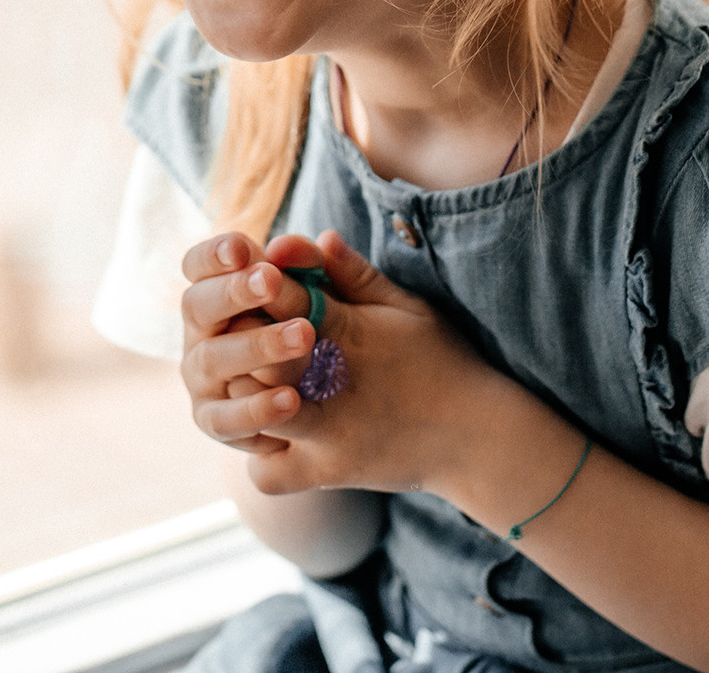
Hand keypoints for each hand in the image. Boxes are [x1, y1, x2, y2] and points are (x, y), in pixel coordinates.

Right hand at [178, 231, 323, 454]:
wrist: (331, 399)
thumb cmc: (324, 330)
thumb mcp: (334, 295)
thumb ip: (325, 272)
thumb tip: (326, 241)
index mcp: (217, 292)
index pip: (198, 265)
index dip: (213, 254)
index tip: (243, 248)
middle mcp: (200, 332)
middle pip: (197, 305)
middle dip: (234, 291)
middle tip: (273, 282)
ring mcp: (202, 377)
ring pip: (213, 359)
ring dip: (255, 346)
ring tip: (304, 336)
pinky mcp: (215, 420)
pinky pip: (226, 418)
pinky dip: (257, 409)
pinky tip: (293, 399)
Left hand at [244, 232, 503, 498]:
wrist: (477, 438)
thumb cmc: (441, 362)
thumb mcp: (406, 307)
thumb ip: (356, 274)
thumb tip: (318, 234)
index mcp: (351, 331)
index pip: (287, 297)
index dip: (259, 287)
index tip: (248, 282)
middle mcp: (333, 381)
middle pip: (260, 352)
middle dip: (242, 339)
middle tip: (231, 332)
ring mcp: (327, 431)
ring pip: (255, 408)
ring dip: (242, 392)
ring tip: (241, 380)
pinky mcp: (326, 473)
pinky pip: (266, 472)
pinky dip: (259, 456)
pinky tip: (267, 438)